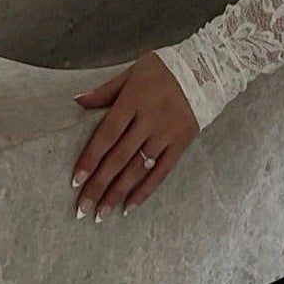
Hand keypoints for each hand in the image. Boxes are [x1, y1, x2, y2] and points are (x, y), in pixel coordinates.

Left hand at [71, 51, 199, 220]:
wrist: (207, 69)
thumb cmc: (164, 69)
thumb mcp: (132, 71)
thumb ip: (106, 90)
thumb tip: (77, 102)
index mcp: (133, 100)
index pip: (107, 134)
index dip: (91, 158)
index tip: (76, 181)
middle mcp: (150, 120)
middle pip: (120, 157)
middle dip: (99, 185)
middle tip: (82, 209)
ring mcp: (167, 134)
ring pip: (138, 168)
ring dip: (118, 193)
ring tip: (101, 214)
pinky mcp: (182, 143)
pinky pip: (161, 171)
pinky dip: (145, 190)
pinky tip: (129, 207)